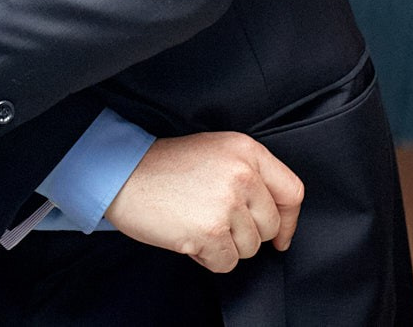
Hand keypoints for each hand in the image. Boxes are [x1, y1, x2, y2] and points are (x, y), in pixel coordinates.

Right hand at [104, 131, 303, 273]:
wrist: (121, 173)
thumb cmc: (163, 166)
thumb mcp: (214, 152)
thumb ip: (249, 175)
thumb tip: (277, 222)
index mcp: (246, 150)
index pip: (292, 191)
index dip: (289, 220)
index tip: (280, 235)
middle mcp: (242, 174)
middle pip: (270, 226)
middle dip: (245, 234)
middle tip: (214, 219)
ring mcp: (227, 203)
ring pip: (250, 248)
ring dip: (224, 245)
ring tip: (196, 222)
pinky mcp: (210, 230)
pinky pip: (226, 263)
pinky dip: (207, 257)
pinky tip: (187, 235)